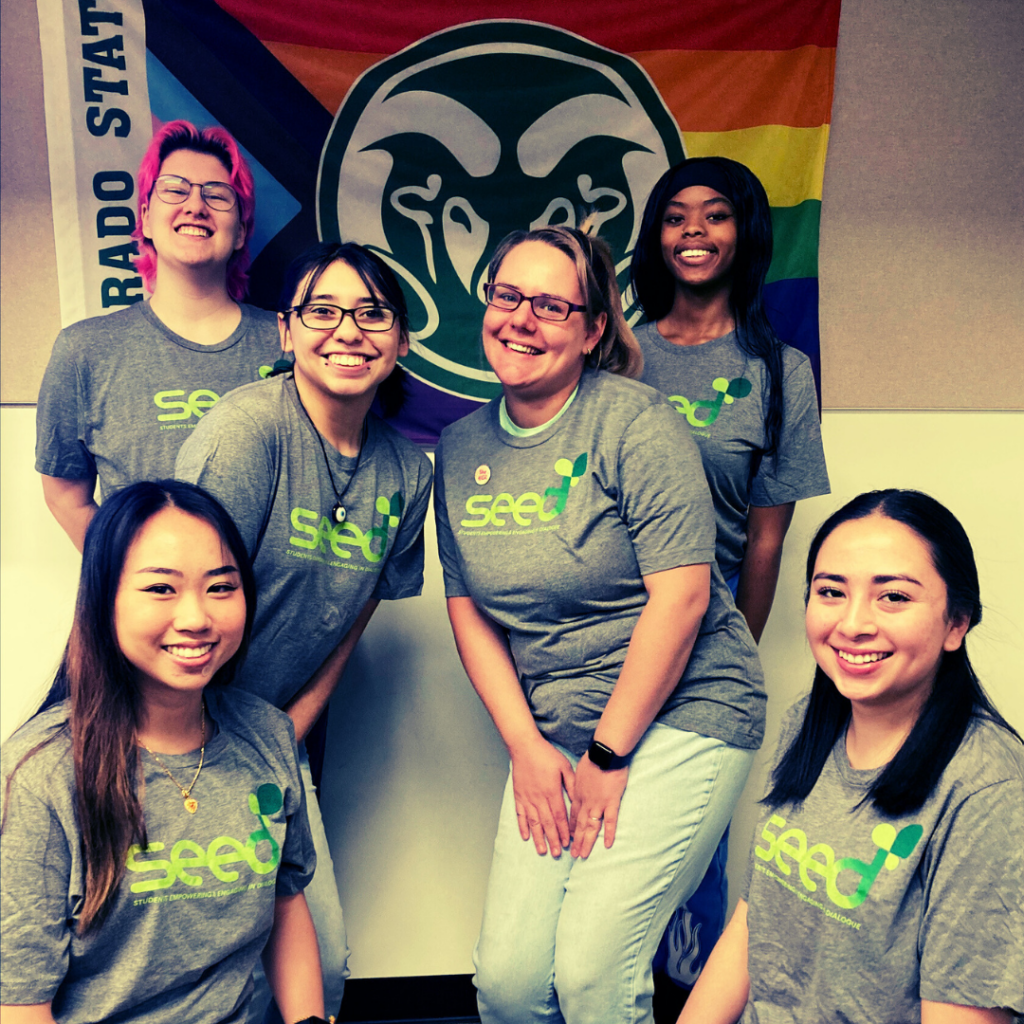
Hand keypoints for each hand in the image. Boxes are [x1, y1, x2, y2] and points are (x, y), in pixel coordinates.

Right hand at [510, 738, 575, 856]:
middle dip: (553, 839)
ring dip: (538, 838)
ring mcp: (527, 798)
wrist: (524, 746)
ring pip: (533, 822)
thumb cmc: (546, 755)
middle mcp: (538, 798)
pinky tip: (525, 837)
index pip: (559, 816)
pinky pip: (520, 815)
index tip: (568, 842)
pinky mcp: (518, 796)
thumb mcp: (564, 767)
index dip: (564, 830)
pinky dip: (522, 826)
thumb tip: (579, 801)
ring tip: (542, 851)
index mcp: (552, 791)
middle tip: (557, 854)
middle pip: (547, 823)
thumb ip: (572, 785)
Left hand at [569, 753, 628, 857]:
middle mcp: (586, 802)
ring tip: (583, 855)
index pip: (573, 815)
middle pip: (580, 825)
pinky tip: (606, 844)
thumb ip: (578, 782)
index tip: (568, 838)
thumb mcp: (579, 770)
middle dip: (576, 840)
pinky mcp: (612, 802)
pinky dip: (608, 833)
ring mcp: (599, 803)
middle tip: (573, 855)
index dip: (570, 828)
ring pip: (591, 827)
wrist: (605, 753)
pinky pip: (610, 820)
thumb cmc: (593, 758)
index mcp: (578, 794)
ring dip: (586, 842)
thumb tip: (577, 786)